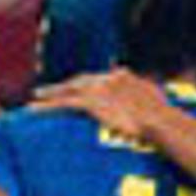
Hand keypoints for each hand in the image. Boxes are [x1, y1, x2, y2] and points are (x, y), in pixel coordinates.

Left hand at [31, 69, 173, 144]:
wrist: (158, 119)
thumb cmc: (162, 115)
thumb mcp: (156, 98)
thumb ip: (147, 91)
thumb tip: (151, 91)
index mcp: (121, 76)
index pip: (99, 78)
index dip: (87, 84)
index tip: (79, 88)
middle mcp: (107, 78)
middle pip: (80, 80)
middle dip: (65, 85)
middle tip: (50, 89)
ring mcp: (97, 89)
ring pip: (68, 89)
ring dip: (50, 93)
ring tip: (36, 97)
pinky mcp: (91, 102)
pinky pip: (63, 103)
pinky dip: (46, 105)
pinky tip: (33, 109)